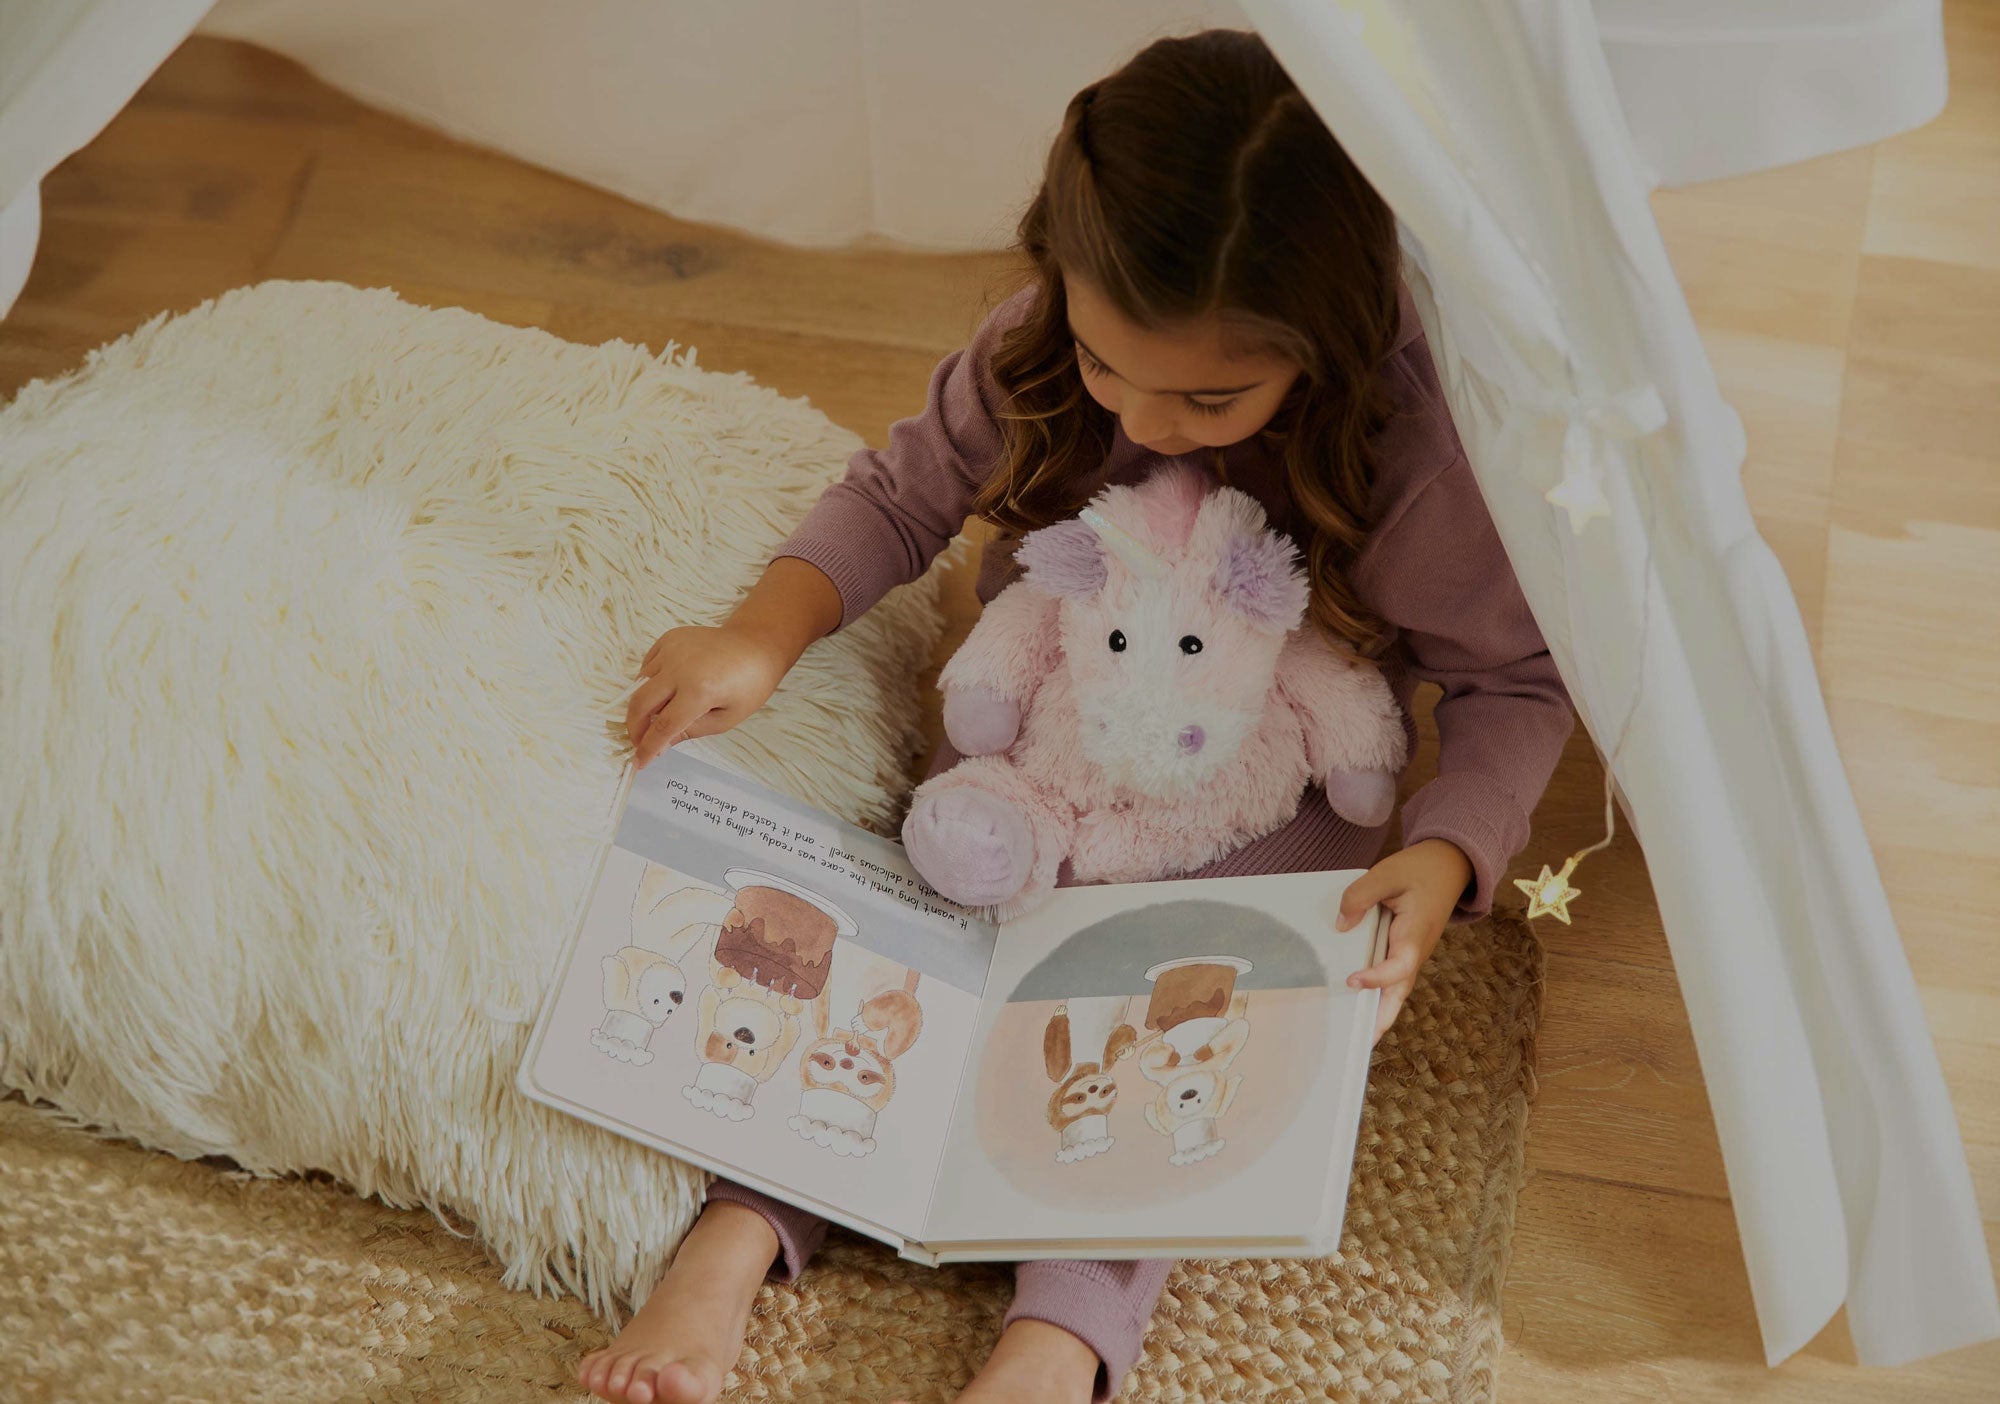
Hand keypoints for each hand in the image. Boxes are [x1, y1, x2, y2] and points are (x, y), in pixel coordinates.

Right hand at [624, 556, 843, 767]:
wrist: (756, 646)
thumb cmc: (749, 685)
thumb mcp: (725, 719)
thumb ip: (689, 732)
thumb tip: (659, 746)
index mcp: (700, 690)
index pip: (664, 726)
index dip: (648, 747)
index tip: (640, 763)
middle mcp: (680, 667)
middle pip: (641, 703)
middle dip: (634, 728)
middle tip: (639, 742)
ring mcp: (672, 649)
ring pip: (640, 683)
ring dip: (643, 705)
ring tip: (660, 714)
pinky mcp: (669, 638)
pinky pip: (647, 666)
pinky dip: (649, 682)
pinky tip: (666, 690)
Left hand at [1335, 838, 1472, 1044]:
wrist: (1449, 865)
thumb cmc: (1419, 869)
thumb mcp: (1387, 873)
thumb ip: (1361, 896)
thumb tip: (1341, 925)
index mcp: (1416, 932)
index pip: (1400, 965)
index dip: (1377, 977)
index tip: (1352, 981)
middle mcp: (1416, 950)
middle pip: (1401, 992)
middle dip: (1383, 1019)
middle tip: (1360, 1043)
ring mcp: (1412, 953)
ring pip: (1397, 988)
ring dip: (1379, 1012)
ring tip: (1354, 1035)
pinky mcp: (1405, 950)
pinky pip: (1392, 976)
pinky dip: (1377, 992)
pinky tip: (1356, 1001)